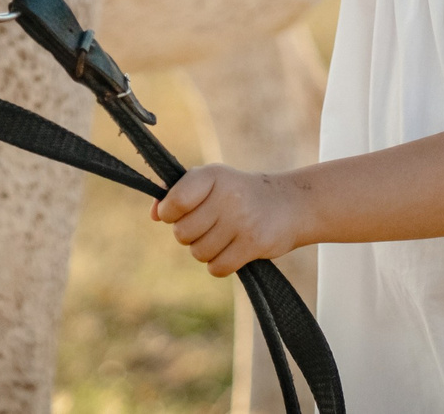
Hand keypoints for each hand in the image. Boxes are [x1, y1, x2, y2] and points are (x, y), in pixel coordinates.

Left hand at [152, 164, 307, 277]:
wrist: (289, 203)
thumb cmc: (239, 194)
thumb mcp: (212, 182)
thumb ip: (179, 193)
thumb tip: (154, 215)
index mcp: (213, 175)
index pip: (175, 202)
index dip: (169, 214)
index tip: (177, 214)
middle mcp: (227, 195)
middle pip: (183, 233)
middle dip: (189, 235)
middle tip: (206, 227)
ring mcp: (241, 220)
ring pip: (199, 253)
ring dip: (205, 251)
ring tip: (222, 237)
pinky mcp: (253, 243)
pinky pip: (217, 268)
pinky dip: (220, 265)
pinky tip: (232, 251)